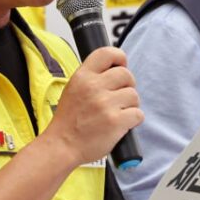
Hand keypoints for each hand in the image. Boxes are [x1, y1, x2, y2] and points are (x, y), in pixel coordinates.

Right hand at [45, 47, 143, 165]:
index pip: (107, 53)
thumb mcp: (73, 89)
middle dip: (127, 86)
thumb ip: (92, 78)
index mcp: (82, 77)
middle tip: (120, 97)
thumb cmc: (69, 121)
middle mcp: (93, 87)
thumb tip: (116, 69)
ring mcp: (105, 104)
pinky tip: (121, 124)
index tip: (121, 66)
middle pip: (126, 74)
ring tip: (117, 113)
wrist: (62, 146)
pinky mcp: (116, 121)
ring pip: (134, 95)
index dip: (119, 58)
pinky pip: (138, 114)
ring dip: (130, 105)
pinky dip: (133, 120)